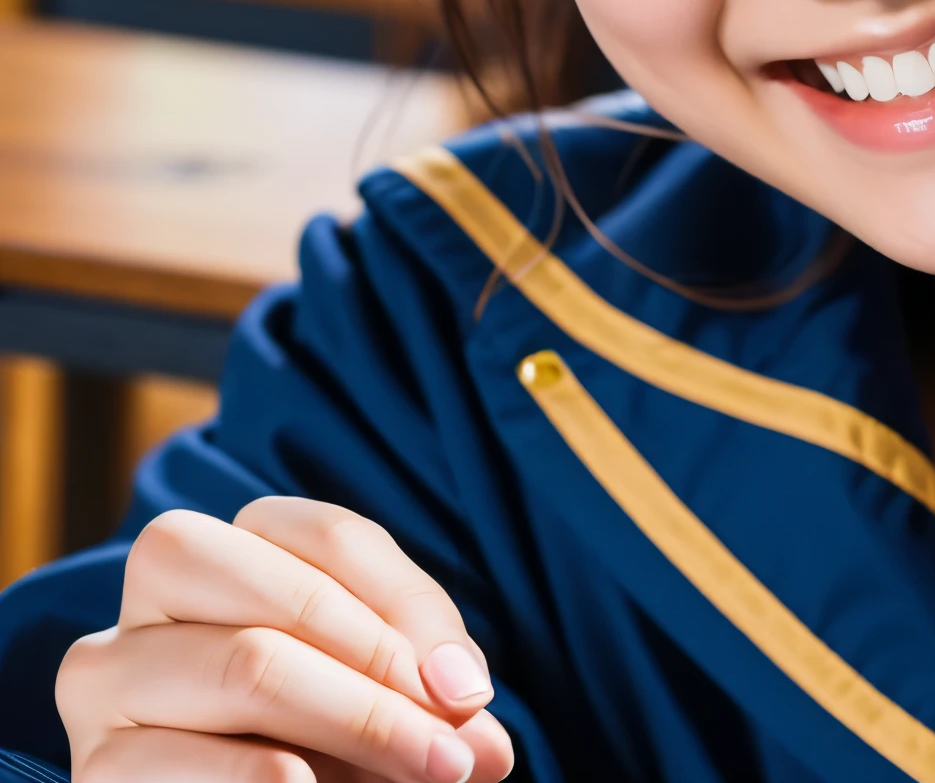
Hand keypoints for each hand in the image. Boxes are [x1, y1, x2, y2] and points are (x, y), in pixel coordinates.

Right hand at [57, 498, 514, 782]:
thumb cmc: (318, 731)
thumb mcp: (375, 686)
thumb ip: (426, 688)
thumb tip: (480, 728)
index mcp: (238, 535)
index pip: (337, 541)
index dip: (415, 616)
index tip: (472, 695)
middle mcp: (161, 581)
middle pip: (293, 599)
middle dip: (387, 677)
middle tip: (457, 753)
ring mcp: (114, 670)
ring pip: (249, 664)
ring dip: (353, 723)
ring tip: (425, 773)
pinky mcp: (95, 765)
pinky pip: (173, 761)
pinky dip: (252, 778)